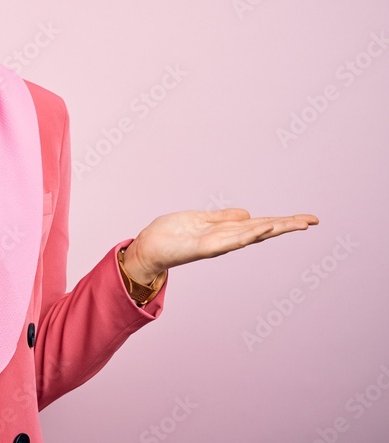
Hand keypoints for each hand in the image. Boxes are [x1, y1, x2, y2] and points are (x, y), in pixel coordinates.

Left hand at [122, 208, 319, 283]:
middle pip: (263, 230)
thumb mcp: (199, 219)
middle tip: (314, 220)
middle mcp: (226, 239)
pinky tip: (264, 227)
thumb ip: (222, 217)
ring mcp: (217, 244)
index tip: (306, 218)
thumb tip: (248, 213)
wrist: (148, 248)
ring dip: (274, 228)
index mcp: (226, 231)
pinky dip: (248, 234)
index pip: (260, 224)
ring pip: (252, 235)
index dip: (282, 220)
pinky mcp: (205, 247)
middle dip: (287, 225)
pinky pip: (230, 240)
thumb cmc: (170, 235)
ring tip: (296, 223)